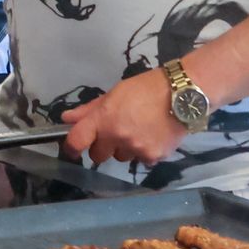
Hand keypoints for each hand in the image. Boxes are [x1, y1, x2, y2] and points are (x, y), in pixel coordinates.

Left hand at [62, 69, 188, 167]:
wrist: (182, 95)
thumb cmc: (145, 89)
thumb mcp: (114, 94)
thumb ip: (90, 110)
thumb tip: (67, 119)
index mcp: (104, 120)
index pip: (77, 141)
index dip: (71, 147)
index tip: (73, 149)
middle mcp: (118, 138)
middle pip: (98, 156)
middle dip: (103, 147)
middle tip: (114, 133)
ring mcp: (137, 150)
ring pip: (121, 158)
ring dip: (125, 148)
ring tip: (139, 130)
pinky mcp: (154, 157)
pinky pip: (141, 160)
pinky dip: (144, 152)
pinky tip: (153, 136)